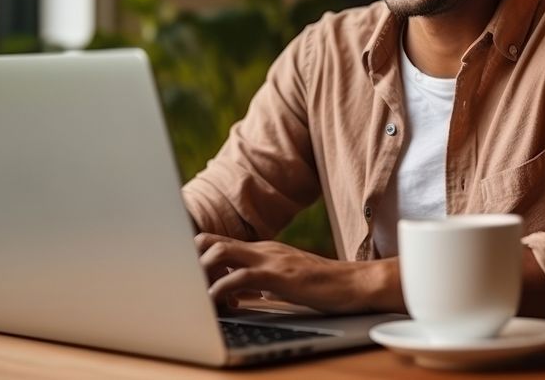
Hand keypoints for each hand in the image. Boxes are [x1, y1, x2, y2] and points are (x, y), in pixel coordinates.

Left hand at [194, 233, 403, 313]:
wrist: (356, 284)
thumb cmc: (324, 287)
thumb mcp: (285, 282)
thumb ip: (261, 283)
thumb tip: (238, 292)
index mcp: (262, 251)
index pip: (218, 242)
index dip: (196, 258)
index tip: (189, 280)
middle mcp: (262, 249)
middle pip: (210, 241)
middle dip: (190, 261)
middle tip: (188, 287)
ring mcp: (270, 259)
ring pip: (219, 252)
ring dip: (201, 273)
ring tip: (197, 296)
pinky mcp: (279, 275)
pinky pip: (240, 277)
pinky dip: (221, 290)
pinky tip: (219, 304)